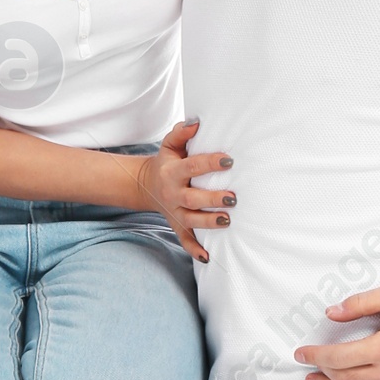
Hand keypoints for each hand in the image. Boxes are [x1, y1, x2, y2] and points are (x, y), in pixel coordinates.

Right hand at [136, 118, 234, 262]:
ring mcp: (175, 213)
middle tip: (233, 197)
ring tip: (227, 220)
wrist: (146, 184)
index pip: (192, 167)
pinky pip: (184, 241)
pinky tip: (208, 257)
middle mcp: (173, 194)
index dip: (210, 163)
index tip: (229, 160)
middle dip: (212, 199)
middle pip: (192, 199)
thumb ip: (182, 133)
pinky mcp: (177, 226)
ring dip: (209, 223)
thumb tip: (198, 122)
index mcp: (172, 172)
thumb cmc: (167, 162)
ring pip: (191, 221)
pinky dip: (194, 250)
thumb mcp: (169, 144)